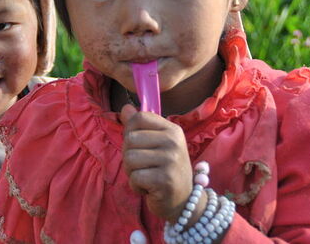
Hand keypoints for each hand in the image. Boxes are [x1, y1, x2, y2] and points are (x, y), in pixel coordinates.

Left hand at [119, 104, 194, 221]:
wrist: (183, 201)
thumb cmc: (165, 169)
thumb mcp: (155, 144)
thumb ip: (139, 126)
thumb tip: (125, 108)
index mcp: (172, 129)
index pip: (139, 118)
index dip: (130, 131)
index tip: (138, 146)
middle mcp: (173, 142)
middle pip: (130, 139)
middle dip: (129, 156)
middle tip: (144, 166)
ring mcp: (171, 160)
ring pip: (129, 158)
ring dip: (131, 172)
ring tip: (146, 177)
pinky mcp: (165, 180)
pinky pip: (135, 177)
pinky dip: (136, 186)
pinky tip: (148, 188)